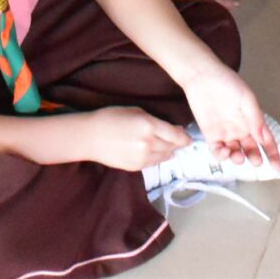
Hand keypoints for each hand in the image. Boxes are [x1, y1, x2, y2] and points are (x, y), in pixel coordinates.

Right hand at [73, 104, 190, 171]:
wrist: (90, 136)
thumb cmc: (111, 117)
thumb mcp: (136, 111)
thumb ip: (156, 121)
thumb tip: (173, 130)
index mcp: (149, 125)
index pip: (175, 135)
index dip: (185, 138)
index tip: (189, 138)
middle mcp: (148, 143)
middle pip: (171, 147)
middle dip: (177, 144)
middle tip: (179, 140)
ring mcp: (142, 158)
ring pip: (164, 157)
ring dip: (168, 152)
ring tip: (167, 146)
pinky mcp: (136, 168)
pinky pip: (153, 163)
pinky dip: (157, 158)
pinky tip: (154, 152)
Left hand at [177, 59, 279, 168]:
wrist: (202, 76)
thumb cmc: (227, 83)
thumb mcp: (247, 98)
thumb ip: (256, 119)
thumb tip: (263, 139)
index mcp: (252, 121)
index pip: (266, 141)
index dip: (273, 154)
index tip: (278, 168)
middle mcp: (241, 129)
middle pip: (251, 150)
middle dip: (255, 158)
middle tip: (256, 162)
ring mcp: (226, 133)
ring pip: (235, 153)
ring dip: (239, 159)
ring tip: (239, 157)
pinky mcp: (211, 134)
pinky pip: (218, 150)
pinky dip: (222, 155)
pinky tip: (225, 151)